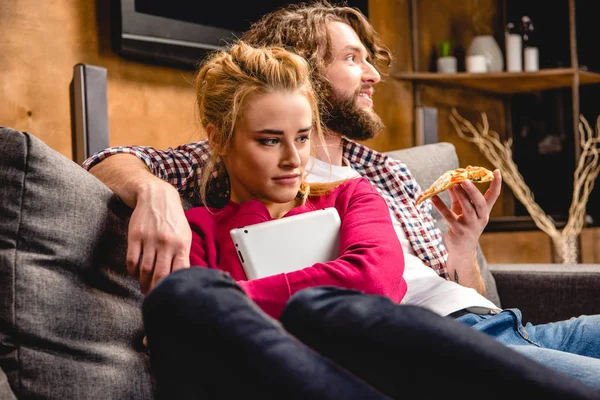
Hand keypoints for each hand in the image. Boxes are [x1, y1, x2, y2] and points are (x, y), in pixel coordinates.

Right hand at [126, 180, 191, 294]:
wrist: (157, 196)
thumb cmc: (173, 219)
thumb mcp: (184, 235)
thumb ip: (183, 255)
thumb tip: (183, 277)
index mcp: (181, 244)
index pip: (179, 271)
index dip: (174, 286)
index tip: (170, 294)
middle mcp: (166, 243)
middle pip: (160, 274)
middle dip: (157, 289)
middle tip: (154, 297)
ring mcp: (149, 240)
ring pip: (145, 270)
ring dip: (143, 283)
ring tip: (144, 289)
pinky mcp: (135, 236)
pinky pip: (132, 260)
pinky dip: (133, 271)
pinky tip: (135, 274)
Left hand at [431, 169, 501, 259]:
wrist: (461, 250)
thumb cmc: (463, 225)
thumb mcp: (462, 210)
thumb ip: (458, 196)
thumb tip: (452, 180)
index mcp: (484, 211)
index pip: (493, 196)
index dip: (497, 184)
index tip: (498, 171)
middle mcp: (481, 218)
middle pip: (480, 203)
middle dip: (473, 191)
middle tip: (465, 179)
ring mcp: (470, 226)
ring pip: (467, 209)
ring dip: (461, 196)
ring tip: (453, 184)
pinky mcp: (459, 231)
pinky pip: (449, 217)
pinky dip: (441, 206)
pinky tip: (433, 198)